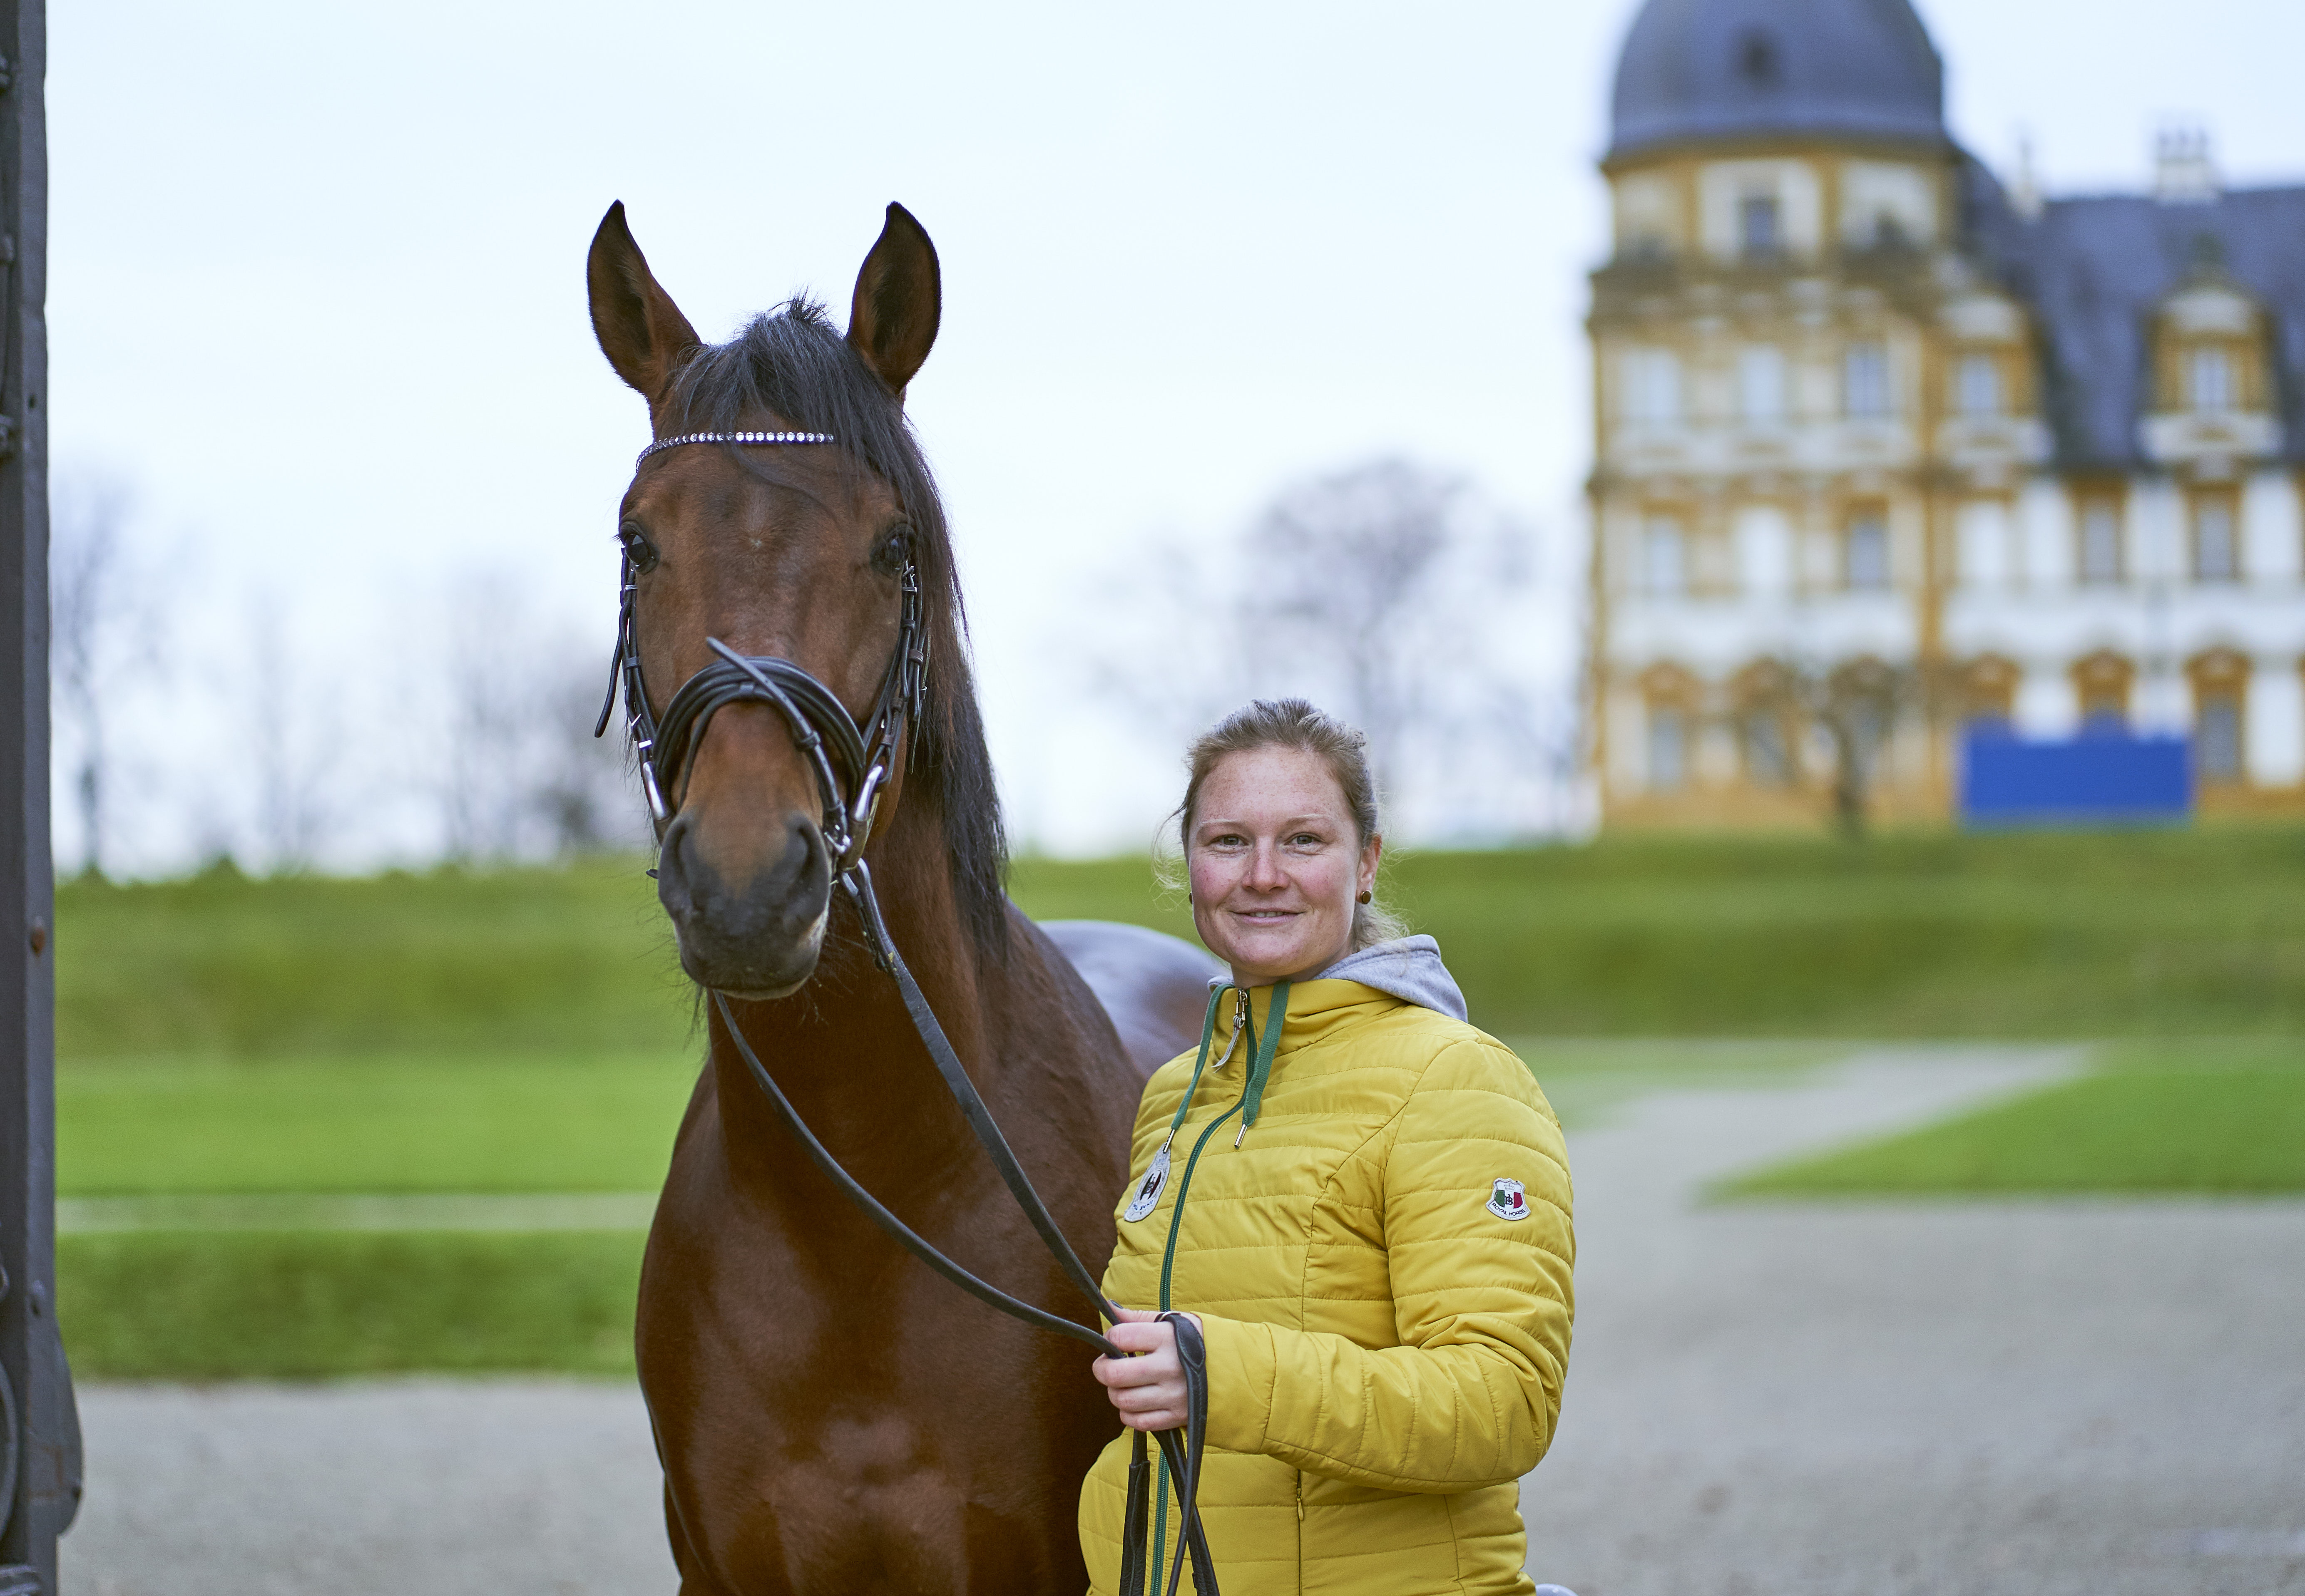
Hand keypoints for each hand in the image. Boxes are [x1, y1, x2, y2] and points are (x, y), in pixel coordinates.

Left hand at [1091, 1307, 1203, 1431]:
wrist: (1239, 1370)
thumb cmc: (1200, 1341)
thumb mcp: (1175, 1321)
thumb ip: (1140, 1317)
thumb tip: (1109, 1308)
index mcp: (1167, 1338)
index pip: (1119, 1337)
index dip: (1109, 1340)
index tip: (1114, 1342)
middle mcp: (1169, 1367)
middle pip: (1114, 1374)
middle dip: (1102, 1370)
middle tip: (1106, 1366)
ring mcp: (1174, 1395)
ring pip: (1124, 1400)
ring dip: (1115, 1393)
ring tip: (1124, 1385)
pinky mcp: (1178, 1416)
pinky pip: (1139, 1422)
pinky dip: (1129, 1414)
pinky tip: (1135, 1403)